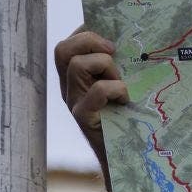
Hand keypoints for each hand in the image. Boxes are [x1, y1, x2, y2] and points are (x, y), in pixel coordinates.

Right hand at [52, 26, 126, 184]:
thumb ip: (117, 67)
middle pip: (62, 50)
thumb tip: (129, 42)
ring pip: (76, 65)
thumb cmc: (130, 120)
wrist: (128, 158)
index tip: (110, 38)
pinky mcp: (85, 118)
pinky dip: (115, 88)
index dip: (84, 33)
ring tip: (121, 81)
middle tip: (113, 51)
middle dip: (89, 41)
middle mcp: (69, 89)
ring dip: (105, 65)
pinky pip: (96, 91)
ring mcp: (74, 103)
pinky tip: (126, 98)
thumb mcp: (122, 87)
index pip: (67, 45)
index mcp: (75, 78)